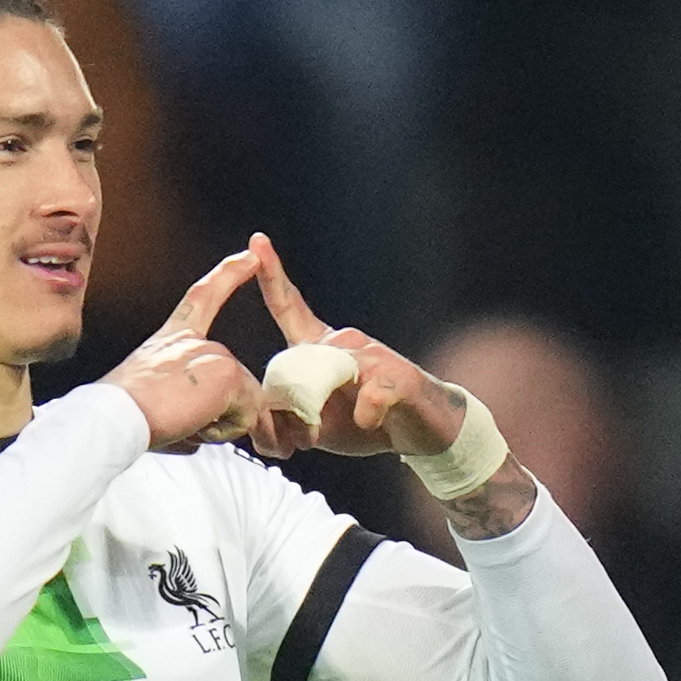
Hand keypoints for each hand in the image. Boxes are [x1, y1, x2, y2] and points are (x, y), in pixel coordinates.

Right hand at [101, 246, 266, 449]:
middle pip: (233, 379)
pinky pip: (248, 414)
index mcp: (170, 339)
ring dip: (219, 424)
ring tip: (182, 423)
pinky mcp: (228, 374)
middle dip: (218, 413)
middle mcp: (193, 341)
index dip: (228, 275)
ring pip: (243, 401)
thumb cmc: (121, 414)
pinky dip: (225, 429)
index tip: (249, 255)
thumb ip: (181, 401)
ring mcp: (213, 354)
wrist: (113, 416)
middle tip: (180, 422)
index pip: (202, 298)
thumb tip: (198, 433)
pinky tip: (196, 424)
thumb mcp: (148, 395)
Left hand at [240, 234, 471, 463]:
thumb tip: (261, 427)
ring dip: (323, 413)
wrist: (425, 431)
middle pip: (298, 362)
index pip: (290, 307)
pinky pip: (370, 394)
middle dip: (291, 407)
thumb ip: (286, 420)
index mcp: (320, 348)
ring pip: (330, 375)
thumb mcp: (315, 426)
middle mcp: (345, 342)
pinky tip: (368, 422)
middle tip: (301, 438)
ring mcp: (373, 355)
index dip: (272, 277)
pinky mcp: (400, 375)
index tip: (256, 242)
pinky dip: (365, 415)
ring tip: (332, 431)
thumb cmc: (364, 423)